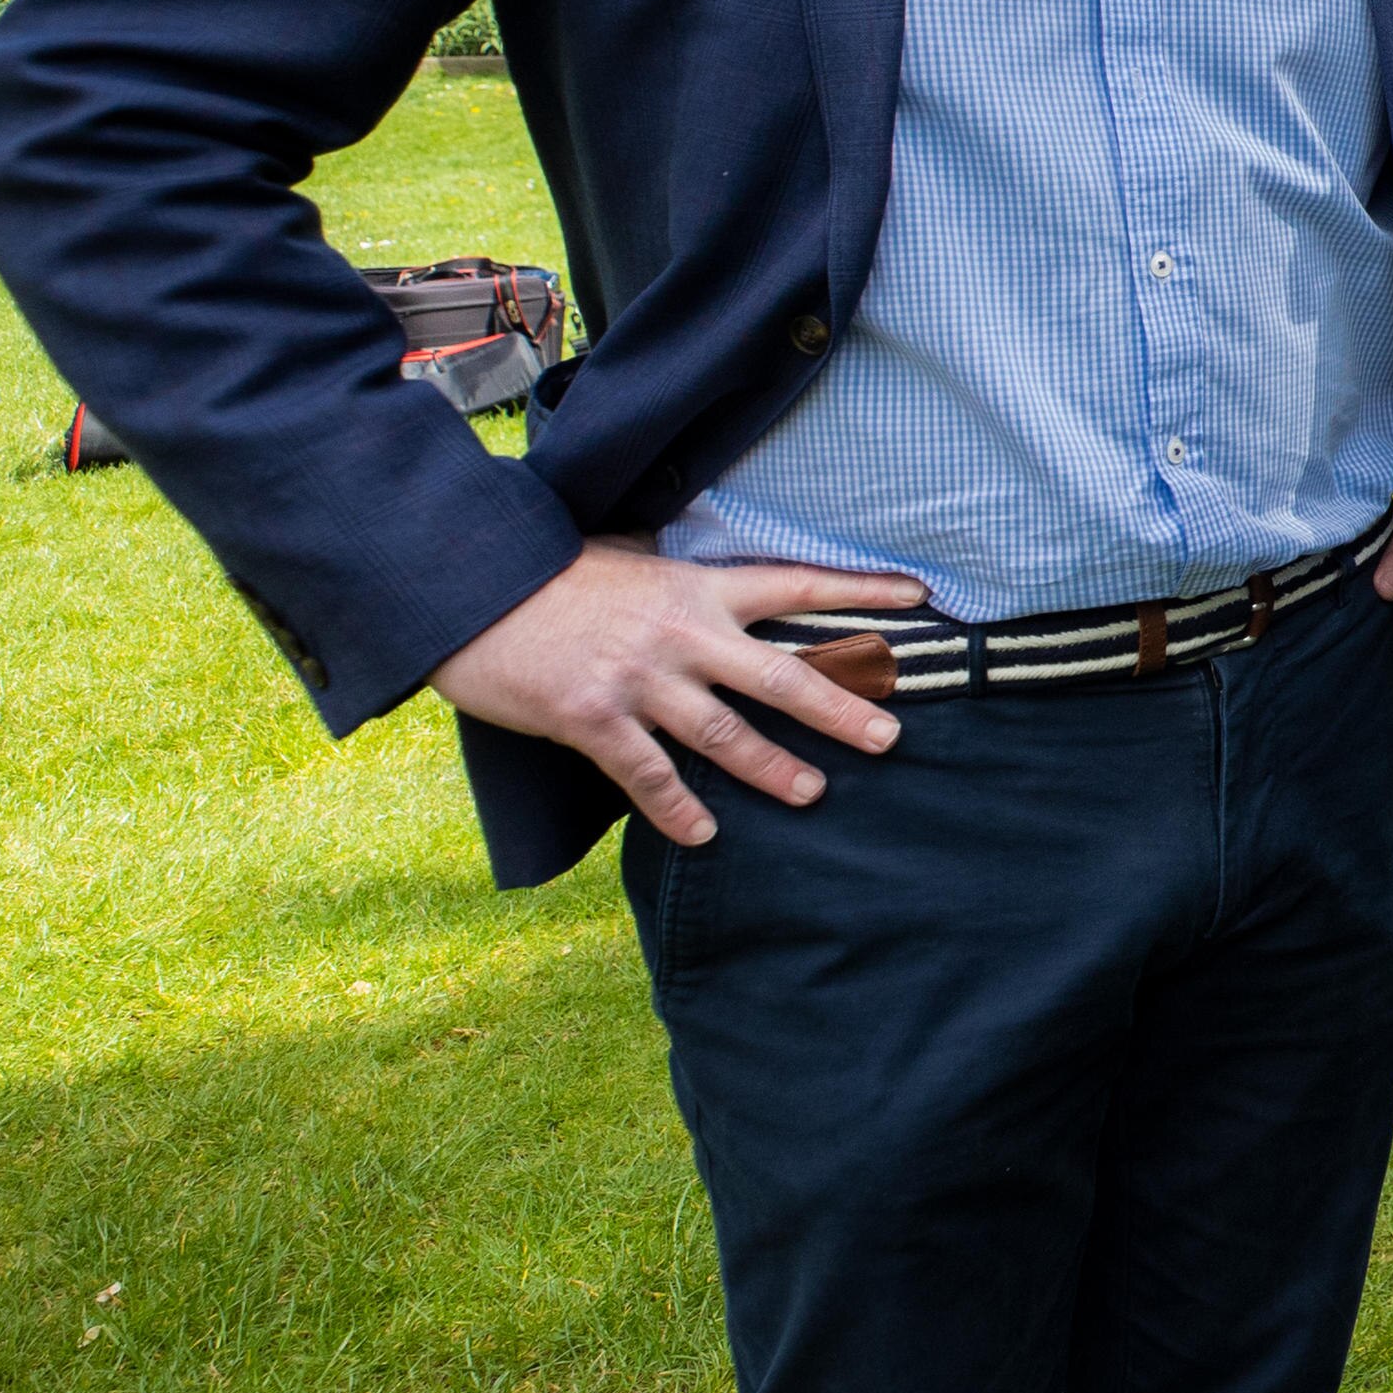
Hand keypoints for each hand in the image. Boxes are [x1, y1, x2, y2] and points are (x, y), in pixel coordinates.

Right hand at [427, 539, 925, 848]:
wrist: (471, 588)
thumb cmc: (554, 573)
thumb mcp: (631, 557)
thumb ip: (682, 577)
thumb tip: (719, 575)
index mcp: (697, 587)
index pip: (798, 584)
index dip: (861, 592)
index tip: (920, 598)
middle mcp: (681, 633)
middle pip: (781, 674)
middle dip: (840, 707)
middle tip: (891, 736)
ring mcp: (638, 678)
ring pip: (723, 733)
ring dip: (772, 768)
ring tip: (813, 793)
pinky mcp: (592, 717)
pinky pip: (647, 773)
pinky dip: (677, 808)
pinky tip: (704, 835)